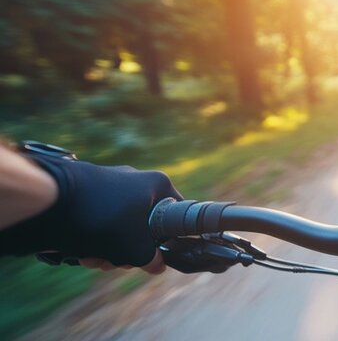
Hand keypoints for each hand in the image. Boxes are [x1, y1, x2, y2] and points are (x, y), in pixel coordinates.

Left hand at [2, 151, 181, 272]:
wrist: (50, 200)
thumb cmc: (103, 219)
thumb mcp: (135, 247)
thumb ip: (152, 259)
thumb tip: (160, 266)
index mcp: (157, 185)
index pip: (177, 213)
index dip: (168, 240)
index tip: (155, 256)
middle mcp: (136, 181)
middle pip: (145, 225)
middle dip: (130, 251)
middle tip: (118, 263)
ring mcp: (110, 186)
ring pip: (119, 227)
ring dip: (109, 250)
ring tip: (93, 259)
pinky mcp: (88, 193)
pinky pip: (99, 221)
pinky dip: (93, 239)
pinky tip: (81, 252)